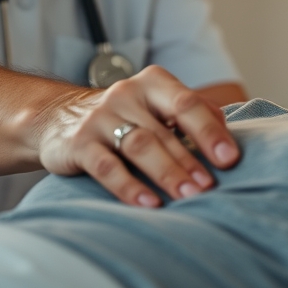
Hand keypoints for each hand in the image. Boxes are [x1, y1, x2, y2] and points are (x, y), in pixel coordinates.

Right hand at [32, 66, 240, 206]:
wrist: (58, 117)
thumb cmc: (124, 115)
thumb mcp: (156, 105)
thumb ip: (190, 112)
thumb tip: (226, 128)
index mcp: (153, 83)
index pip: (187, 103)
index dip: (209, 131)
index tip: (230, 158)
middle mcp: (126, 94)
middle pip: (163, 131)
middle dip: (190, 161)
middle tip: (210, 188)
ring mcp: (99, 118)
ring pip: (138, 146)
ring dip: (166, 173)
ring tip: (188, 196)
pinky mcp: (78, 143)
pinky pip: (106, 167)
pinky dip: (129, 187)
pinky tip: (149, 203)